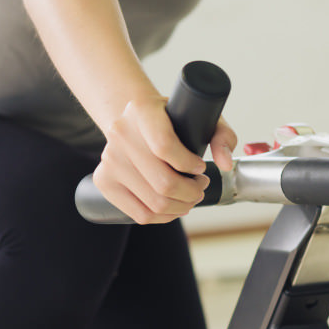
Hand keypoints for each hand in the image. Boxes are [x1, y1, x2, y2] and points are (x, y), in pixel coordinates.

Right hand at [93, 97, 235, 223]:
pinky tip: (173, 207)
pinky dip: (163, 217)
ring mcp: (109, 159)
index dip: (188, 164)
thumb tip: (225, 163)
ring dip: (181, 207)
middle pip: (162, 182)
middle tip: (200, 187)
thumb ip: (222, 135)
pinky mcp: (104, 181)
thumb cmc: (169, 121)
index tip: (200, 168)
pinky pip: (139, 213)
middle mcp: (120, 133)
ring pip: (154, 202)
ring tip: (189, 197)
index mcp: (141, 110)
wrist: (132, 122)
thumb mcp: (199, 117)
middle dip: (191, 192)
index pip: (164, 146)